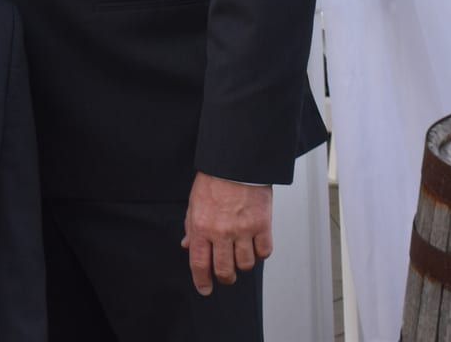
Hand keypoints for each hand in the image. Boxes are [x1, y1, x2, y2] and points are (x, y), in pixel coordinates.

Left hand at [180, 172, 272, 295]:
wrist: (236, 162)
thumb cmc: (214, 180)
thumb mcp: (194, 202)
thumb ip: (191, 226)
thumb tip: (187, 245)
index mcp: (201, 226)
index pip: (199, 264)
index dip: (202, 281)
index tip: (205, 289)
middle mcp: (221, 231)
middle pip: (223, 270)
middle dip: (224, 278)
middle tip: (226, 275)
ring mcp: (243, 229)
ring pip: (245, 265)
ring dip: (242, 264)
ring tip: (241, 255)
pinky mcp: (262, 224)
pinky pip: (264, 252)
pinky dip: (260, 253)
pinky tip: (255, 245)